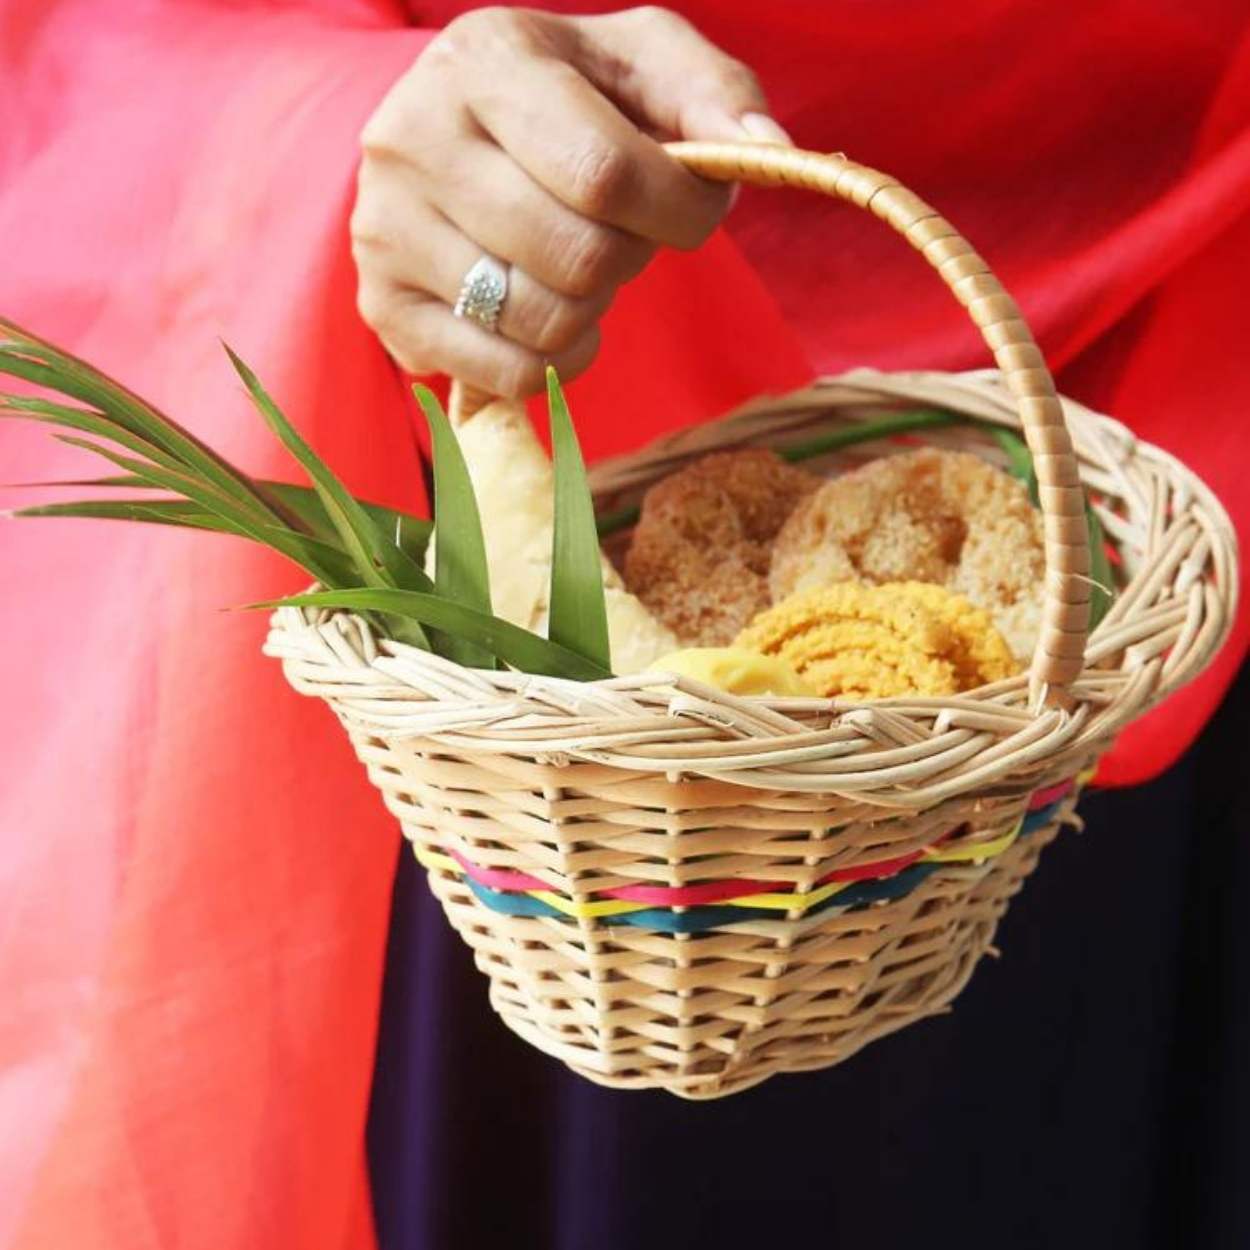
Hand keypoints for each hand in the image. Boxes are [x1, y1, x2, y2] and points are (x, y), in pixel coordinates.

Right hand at [351, 6, 789, 397]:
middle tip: (622, 235)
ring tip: (579, 267)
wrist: (452, 135)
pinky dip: (557, 360)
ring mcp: (384, 229)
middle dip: (631, 260)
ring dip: (594, 310)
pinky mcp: (383, 306)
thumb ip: (714, 95)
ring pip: (543, 322)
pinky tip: (548, 314)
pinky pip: (510, 374)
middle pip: (577, 257)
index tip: (696, 211)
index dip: (677, 212)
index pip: (603, 173)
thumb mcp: (642, 65)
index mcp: (483, 59)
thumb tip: (763, 153)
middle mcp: (413, 138)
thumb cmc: (567, 102)